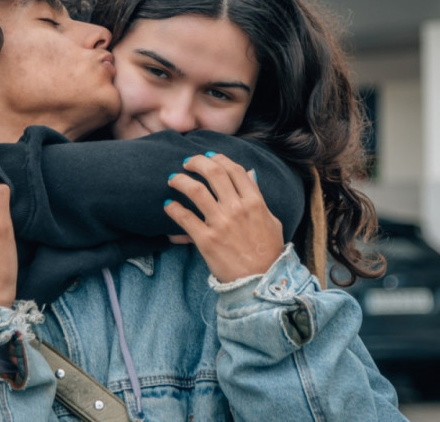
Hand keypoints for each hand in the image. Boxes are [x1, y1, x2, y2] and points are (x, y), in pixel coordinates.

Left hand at [165, 153, 283, 282]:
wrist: (261, 281)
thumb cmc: (269, 251)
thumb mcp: (271, 219)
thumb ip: (258, 196)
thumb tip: (249, 174)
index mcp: (254, 201)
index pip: (234, 169)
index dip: (218, 158)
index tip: (208, 156)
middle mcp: (237, 208)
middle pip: (213, 172)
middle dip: (197, 162)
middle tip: (187, 162)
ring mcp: (221, 223)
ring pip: (196, 190)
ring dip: (181, 180)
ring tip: (173, 179)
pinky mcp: (206, 240)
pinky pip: (185, 218)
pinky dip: (173, 208)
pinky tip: (168, 205)